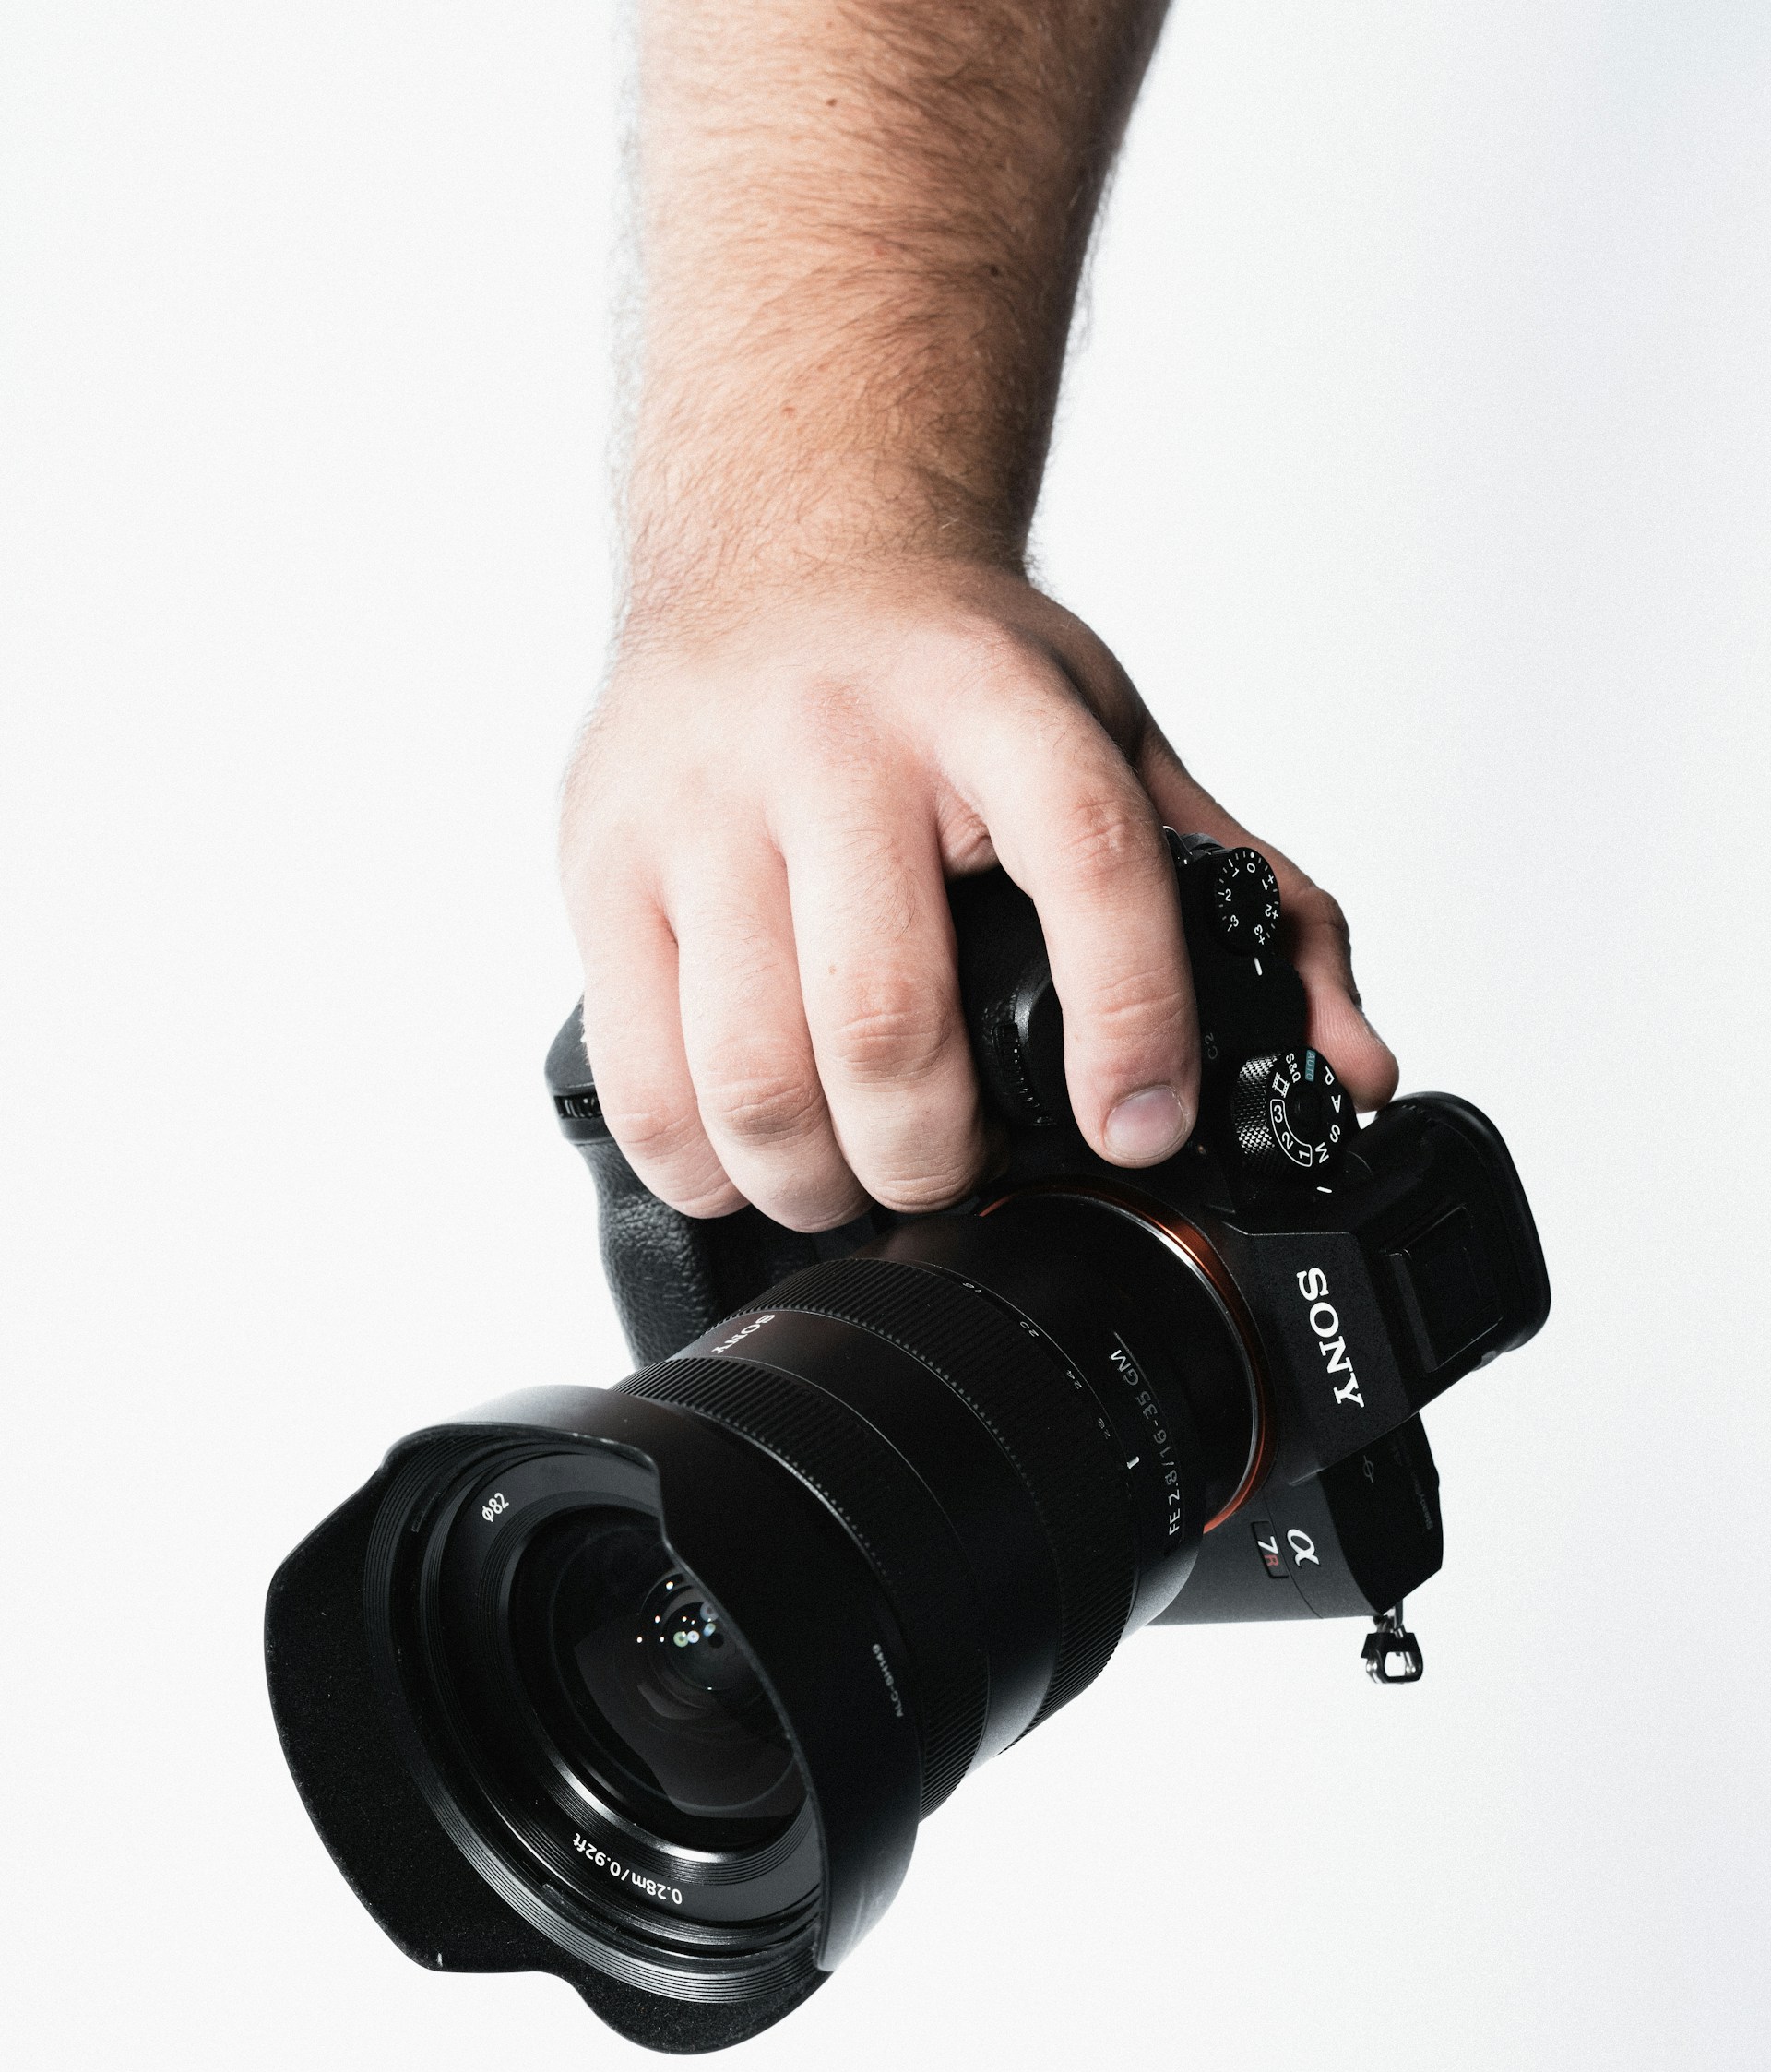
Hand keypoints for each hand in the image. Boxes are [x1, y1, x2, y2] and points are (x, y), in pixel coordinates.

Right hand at [561, 559, 1397, 1226]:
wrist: (778, 542)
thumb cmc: (950, 673)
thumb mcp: (1117, 747)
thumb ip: (1252, 902)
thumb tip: (1348, 1068)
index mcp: (996, 706)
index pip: (1084, 861)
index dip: (1127, 1022)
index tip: (1138, 1128)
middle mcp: (836, 742)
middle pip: (889, 1021)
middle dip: (937, 1158)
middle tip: (956, 1172)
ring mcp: (700, 804)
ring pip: (755, 1073)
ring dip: (820, 1180)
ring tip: (855, 1177)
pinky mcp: (600, 862)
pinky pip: (643, 1080)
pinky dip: (705, 1168)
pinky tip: (753, 1156)